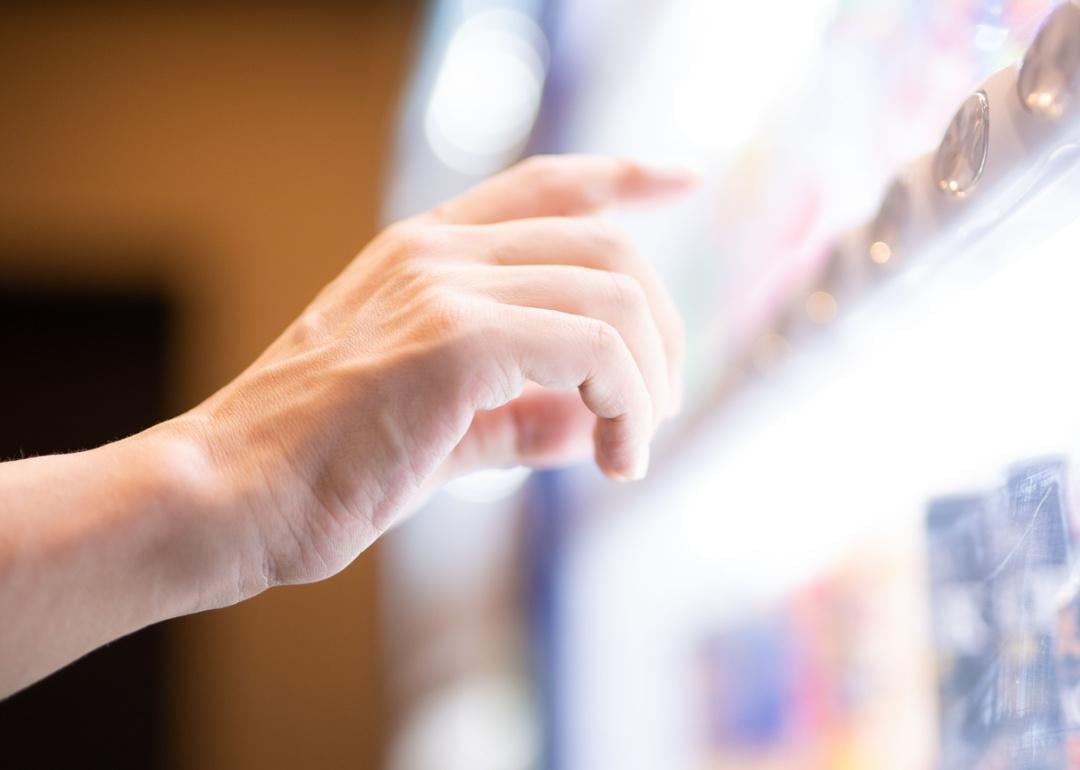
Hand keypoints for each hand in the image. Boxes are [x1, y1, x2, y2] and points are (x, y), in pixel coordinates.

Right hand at [169, 155, 695, 602]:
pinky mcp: (454, 338)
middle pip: (607, 250)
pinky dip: (627, 404)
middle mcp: (439, 252)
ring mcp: (444, 286)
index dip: (623, 177)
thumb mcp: (440, 429)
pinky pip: (593, 349)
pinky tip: (615, 460)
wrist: (229, 497)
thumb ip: (518, 415)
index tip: (682, 182)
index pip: (546, 185)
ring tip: (633, 448)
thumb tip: (591, 426)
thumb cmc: (323, 467)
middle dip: (659, 332)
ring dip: (649, 380)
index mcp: (426, 254)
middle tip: (656, 411)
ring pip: (614, 296)